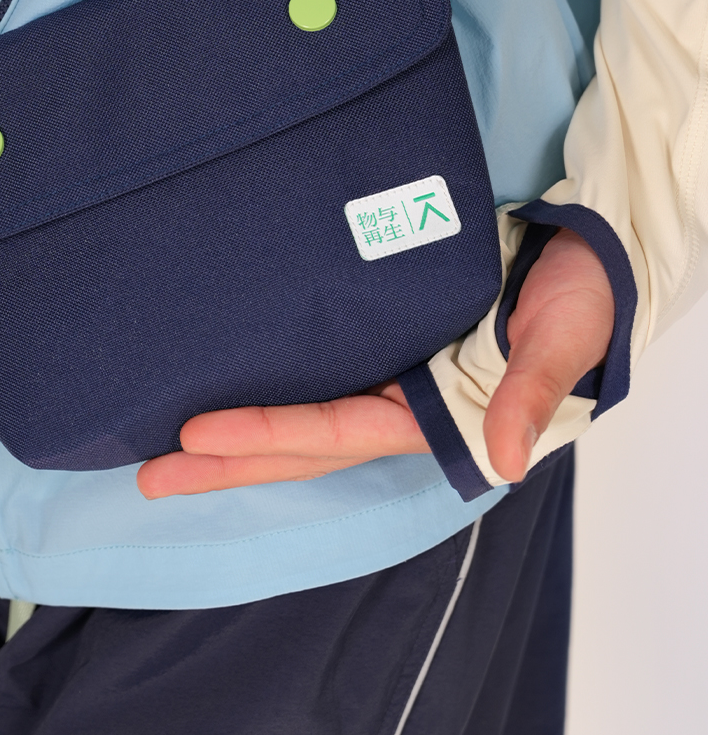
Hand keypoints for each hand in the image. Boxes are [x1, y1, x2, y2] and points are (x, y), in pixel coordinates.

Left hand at [136, 227, 613, 498]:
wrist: (586, 258)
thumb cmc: (577, 297)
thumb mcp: (560, 340)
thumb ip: (528, 393)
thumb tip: (501, 461)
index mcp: (433, 414)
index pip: (333, 431)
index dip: (265, 433)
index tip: (194, 434)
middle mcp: (400, 408)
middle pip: (300, 447)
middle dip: (228, 465)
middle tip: (149, 476)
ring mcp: (389, 383)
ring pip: (299, 423)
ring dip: (236, 445)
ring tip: (164, 458)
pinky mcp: (382, 346)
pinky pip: (316, 383)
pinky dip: (266, 402)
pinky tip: (219, 403)